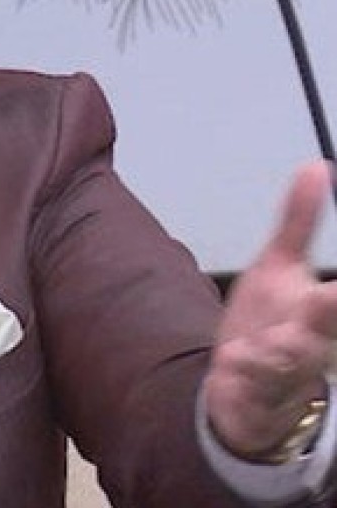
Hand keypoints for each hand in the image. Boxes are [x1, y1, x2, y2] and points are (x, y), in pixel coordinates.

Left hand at [205, 161, 336, 458]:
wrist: (247, 391)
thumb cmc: (274, 322)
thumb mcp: (280, 266)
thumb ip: (299, 222)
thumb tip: (316, 166)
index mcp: (322, 309)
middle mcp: (311, 341)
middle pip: (327, 324)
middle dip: (333, 308)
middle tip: (331, 296)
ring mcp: (283, 370)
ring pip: (289, 361)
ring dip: (283, 350)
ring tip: (274, 340)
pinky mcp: (253, 394)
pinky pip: (250, 386)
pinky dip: (243, 372)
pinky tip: (234, 359)